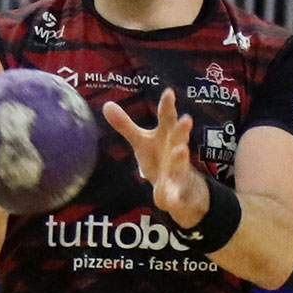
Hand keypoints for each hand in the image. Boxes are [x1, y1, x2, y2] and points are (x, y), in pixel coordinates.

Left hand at [103, 89, 207, 228]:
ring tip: (181, 150)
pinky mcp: (178, 193)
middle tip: (186, 118)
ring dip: (181, 157)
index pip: (167, 118)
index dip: (167, 105)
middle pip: (180, 138)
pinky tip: (169, 202)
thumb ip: (126, 125)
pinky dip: (173, 198)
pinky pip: (176, 196)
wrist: (182, 189)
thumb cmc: (159, 156)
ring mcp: (179, 172)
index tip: (169, 91)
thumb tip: (106, 104)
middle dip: (182, 129)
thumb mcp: (142, 141)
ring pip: (181, 164)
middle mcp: (176, 150)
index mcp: (166, 136)